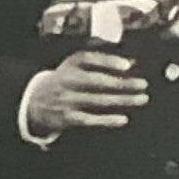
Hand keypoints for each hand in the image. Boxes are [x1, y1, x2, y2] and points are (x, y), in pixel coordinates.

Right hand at [25, 50, 149, 135]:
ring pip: (98, 100)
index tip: (127, 65)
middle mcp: (67, 81)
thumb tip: (129, 63)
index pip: (88, 59)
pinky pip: (90, 119)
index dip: (108, 61)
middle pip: (97, 81)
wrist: (35, 102)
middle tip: (142, 84)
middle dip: (122, 83)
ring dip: (122, 100)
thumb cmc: (63, 81)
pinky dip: (107, 120)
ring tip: (141, 99)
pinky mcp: (68, 117)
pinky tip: (123, 119)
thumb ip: (97, 61)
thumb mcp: (72, 65)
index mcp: (69, 65)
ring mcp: (67, 100)